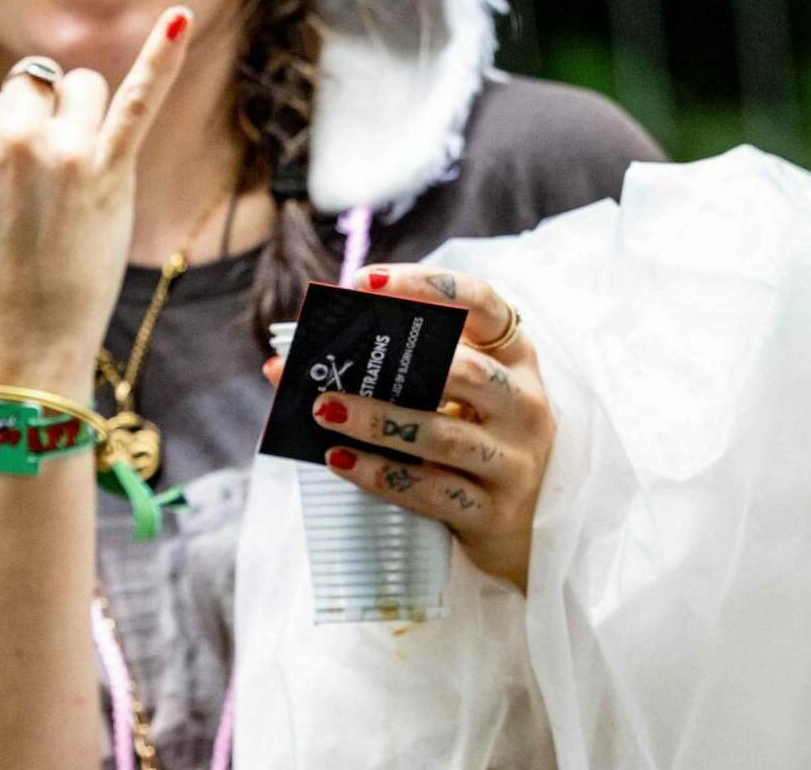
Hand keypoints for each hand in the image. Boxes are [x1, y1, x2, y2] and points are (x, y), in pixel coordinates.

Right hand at [0, 0, 191, 396]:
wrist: (19, 341)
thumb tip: (12, 87)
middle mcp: (2, 131)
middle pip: (36, 74)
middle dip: (43, 116)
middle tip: (37, 186)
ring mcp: (55, 150)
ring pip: (83, 88)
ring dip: (86, 126)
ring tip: (70, 191)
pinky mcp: (105, 170)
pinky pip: (136, 101)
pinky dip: (160, 59)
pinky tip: (178, 19)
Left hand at [261, 265, 552, 591]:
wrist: (521, 527)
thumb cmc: (472, 442)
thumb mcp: (456, 398)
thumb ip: (397, 371)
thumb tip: (286, 365)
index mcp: (515, 358)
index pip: (483, 303)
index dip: (428, 286)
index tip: (366, 283)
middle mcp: (525, 403)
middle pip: (465, 371)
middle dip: (394, 365)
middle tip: (332, 365)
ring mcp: (514, 461)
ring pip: (443, 434)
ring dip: (376, 420)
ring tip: (323, 409)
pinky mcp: (494, 512)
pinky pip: (432, 491)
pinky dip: (381, 474)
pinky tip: (340, 461)